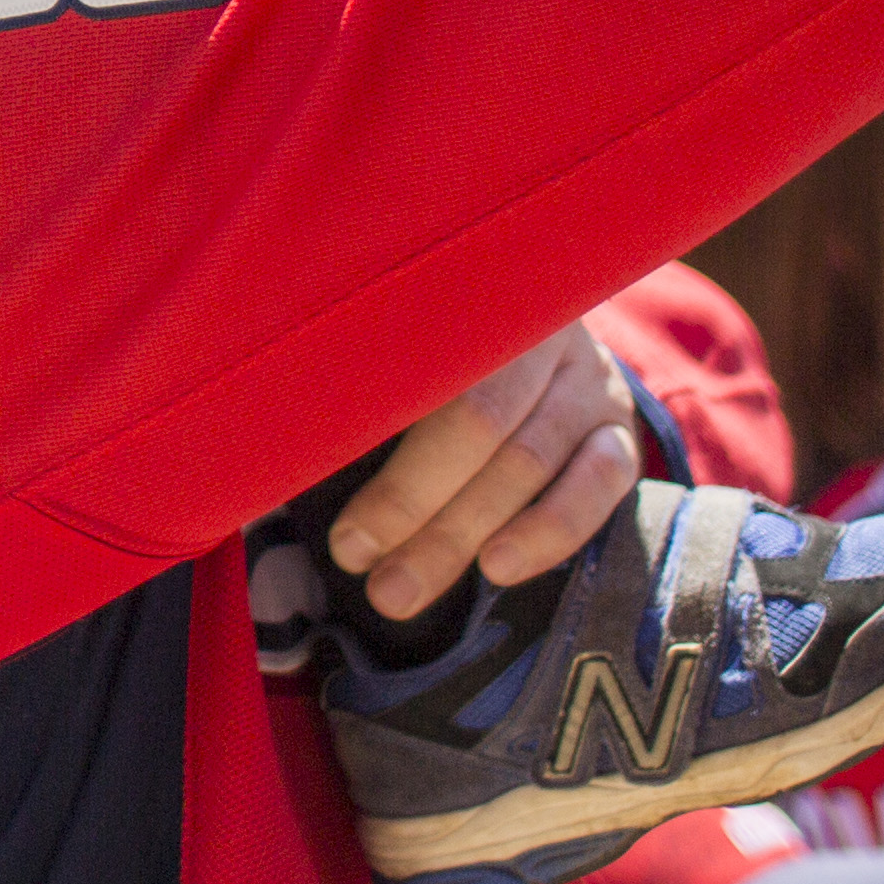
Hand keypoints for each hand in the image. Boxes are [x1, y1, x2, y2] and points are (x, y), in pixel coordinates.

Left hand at [323, 324, 643, 623]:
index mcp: (461, 294)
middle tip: (357, 565)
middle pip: (475, 418)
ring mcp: (585, 376)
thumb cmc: (435, 359)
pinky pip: (599, 481)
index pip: (416, 364)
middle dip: (410, 504)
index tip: (331, 508)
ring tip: (401, 590)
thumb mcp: (393, 355)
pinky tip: (498, 567)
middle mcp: (533, 327)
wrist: (537, 342)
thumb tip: (262, 464)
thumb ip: (345, 395)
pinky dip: (549, 530)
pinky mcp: (621, 426)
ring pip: (527, 458)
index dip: (367, 435)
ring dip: (463, 533)